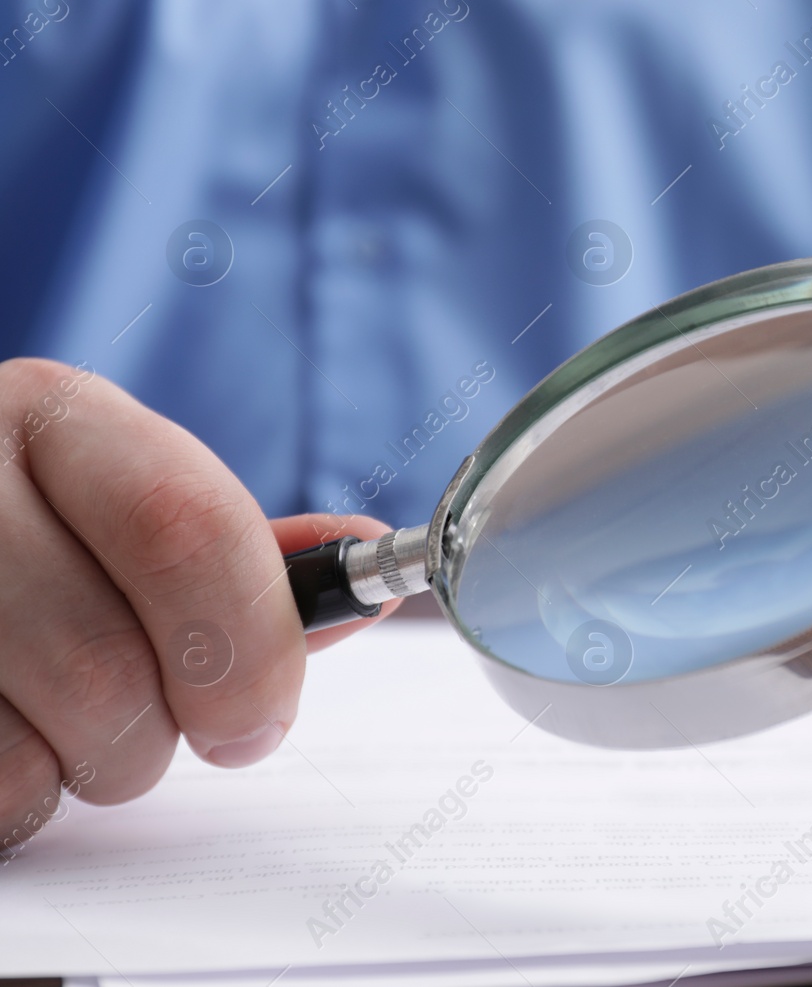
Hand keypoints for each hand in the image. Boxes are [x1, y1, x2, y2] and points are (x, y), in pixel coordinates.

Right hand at [0, 359, 395, 854]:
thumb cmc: (45, 536)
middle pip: (107, 661)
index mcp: (57, 417)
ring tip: (69, 715)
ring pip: (37, 745)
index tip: (263, 716)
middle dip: (168, 728)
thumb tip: (374, 569)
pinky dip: (19, 795)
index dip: (251, 641)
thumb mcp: (134, 504)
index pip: (185, 527)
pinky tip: (10, 730)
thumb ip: (248, 552)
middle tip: (176, 728)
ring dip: (90, 766)